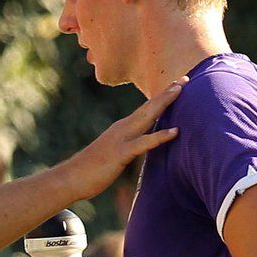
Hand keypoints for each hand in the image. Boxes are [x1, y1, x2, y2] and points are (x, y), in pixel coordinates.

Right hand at [60, 78, 185, 199]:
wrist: (71, 178)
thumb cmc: (91, 170)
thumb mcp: (113, 154)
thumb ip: (126, 147)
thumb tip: (137, 147)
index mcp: (122, 129)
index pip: (145, 110)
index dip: (161, 98)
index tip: (177, 85)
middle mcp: (122, 128)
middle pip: (149, 107)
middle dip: (167, 93)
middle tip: (185, 78)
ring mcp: (121, 139)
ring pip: (147, 117)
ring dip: (164, 103)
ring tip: (180, 90)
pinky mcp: (121, 153)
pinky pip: (144, 143)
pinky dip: (160, 136)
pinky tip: (175, 131)